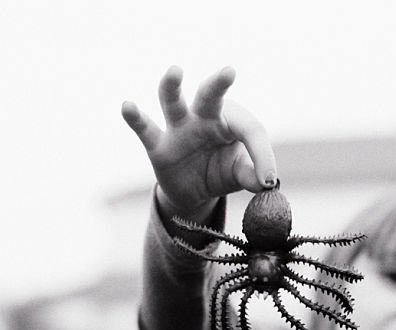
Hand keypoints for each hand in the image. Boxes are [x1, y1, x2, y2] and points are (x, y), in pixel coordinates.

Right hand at [121, 66, 277, 221]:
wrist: (194, 192)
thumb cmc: (222, 171)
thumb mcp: (240, 175)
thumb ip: (252, 175)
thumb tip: (267, 183)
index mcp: (230, 122)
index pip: (249, 129)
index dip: (261, 154)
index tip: (268, 180)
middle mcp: (204, 118)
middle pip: (210, 95)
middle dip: (218, 83)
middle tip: (229, 71)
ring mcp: (179, 129)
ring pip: (173, 102)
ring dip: (172, 86)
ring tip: (175, 71)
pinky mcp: (158, 146)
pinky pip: (146, 129)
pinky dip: (135, 118)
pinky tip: (127, 106)